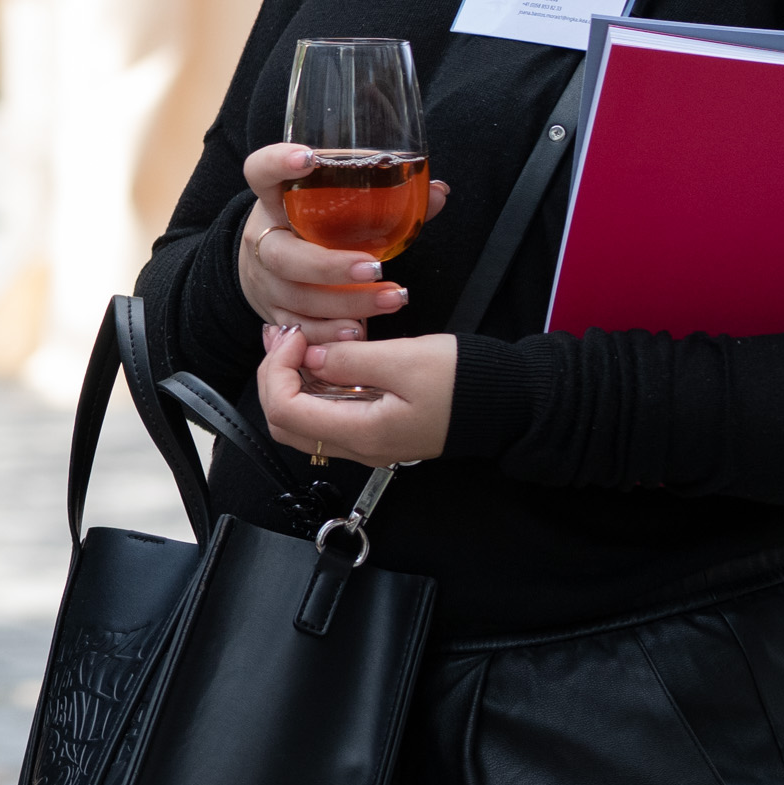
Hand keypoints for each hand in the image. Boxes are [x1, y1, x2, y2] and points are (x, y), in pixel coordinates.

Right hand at [231, 140, 440, 340]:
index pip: (261, 171)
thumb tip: (437, 193)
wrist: (268, 265)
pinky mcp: (271, 312)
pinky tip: (357, 332)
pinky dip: (327, 334)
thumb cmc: (310, 226)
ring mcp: (263, 279)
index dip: (278, 163)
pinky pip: (297, 329)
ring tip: (389, 301)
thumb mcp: (332, 206)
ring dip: (345, 303)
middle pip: (281, 254)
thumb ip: (383, 198)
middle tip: (374, 268)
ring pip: (295, 297)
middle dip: (328, 266)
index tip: (308, 158)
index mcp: (274, 200)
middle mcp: (262, 239)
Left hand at [258, 322, 454, 465]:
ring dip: (290, 382)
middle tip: (286, 337)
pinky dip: (312, 388)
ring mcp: (367, 442)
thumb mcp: (404, 360)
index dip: (277, 370)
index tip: (294, 337)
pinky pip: (327, 416)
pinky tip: (321, 357)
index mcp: (362, 433)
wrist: (509, 402)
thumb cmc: (463, 381)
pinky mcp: (376, 430)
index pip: (285, 411)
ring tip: (297, 341)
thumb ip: (350, 361)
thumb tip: (309, 357)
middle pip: (285, 423)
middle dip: (274, 377)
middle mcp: (359, 447)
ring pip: (303, 422)